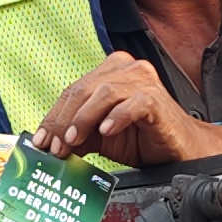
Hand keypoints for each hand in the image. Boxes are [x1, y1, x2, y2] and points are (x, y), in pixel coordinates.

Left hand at [32, 54, 221, 167]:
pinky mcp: (157, 100)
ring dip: (83, 119)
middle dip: (63, 120)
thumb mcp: (101, 136)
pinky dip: (116, 117)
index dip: (53, 116)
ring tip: (74, 142)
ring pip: (103, 93)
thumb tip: (48, 142)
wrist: (180, 151)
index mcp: (111, 72)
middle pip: (83, 89)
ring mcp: (144, 82)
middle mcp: (127, 70)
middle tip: (55, 147)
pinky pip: (133, 103)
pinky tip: (106, 132)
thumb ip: (76, 133)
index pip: (73, 90)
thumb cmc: (142, 138)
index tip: (41, 140)